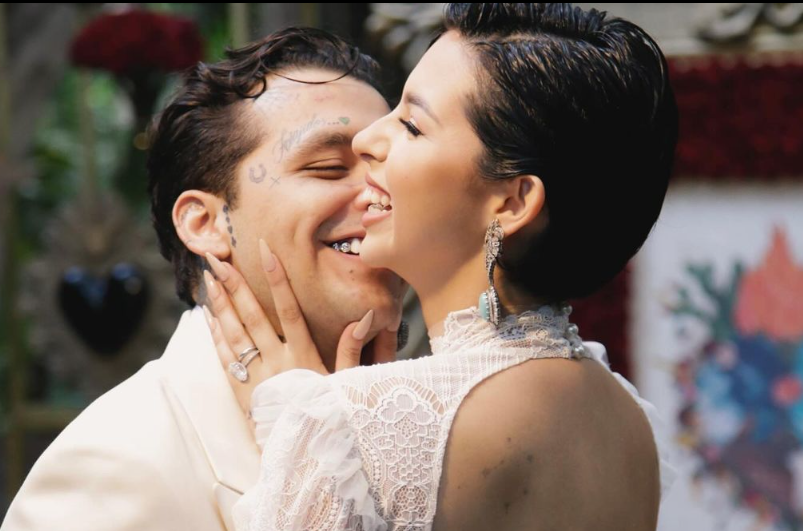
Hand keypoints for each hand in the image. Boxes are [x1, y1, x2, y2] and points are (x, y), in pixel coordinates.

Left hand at [202, 239, 400, 414]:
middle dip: (235, 285)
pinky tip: (207, 316)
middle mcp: (276, 361)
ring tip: (208, 279)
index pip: (289, 309)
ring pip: (234, 333)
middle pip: (252, 316)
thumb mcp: (345, 383)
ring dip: (220, 304)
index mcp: (302, 355)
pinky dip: (215, 335)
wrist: (303, 455)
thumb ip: (352, 349)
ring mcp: (256, 375)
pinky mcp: (241, 391)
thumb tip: (365, 317)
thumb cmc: (328, 415)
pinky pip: (225, 358)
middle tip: (217, 259)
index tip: (266, 252)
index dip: (278, 279)